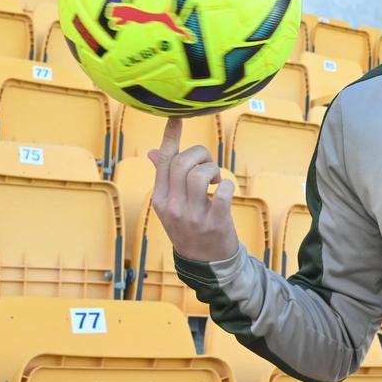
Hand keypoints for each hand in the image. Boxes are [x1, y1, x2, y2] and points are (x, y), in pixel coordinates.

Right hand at [148, 118, 240, 262]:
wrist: (205, 265)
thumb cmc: (190, 227)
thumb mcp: (171, 204)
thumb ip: (164, 178)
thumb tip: (154, 152)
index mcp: (160, 198)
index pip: (163, 160)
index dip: (170, 135)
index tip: (176, 116)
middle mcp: (172, 206)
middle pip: (183, 163)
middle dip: (201, 154)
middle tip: (208, 166)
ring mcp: (192, 216)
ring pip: (200, 174)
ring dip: (213, 169)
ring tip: (215, 180)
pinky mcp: (214, 222)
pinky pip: (222, 191)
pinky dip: (227, 184)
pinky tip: (225, 190)